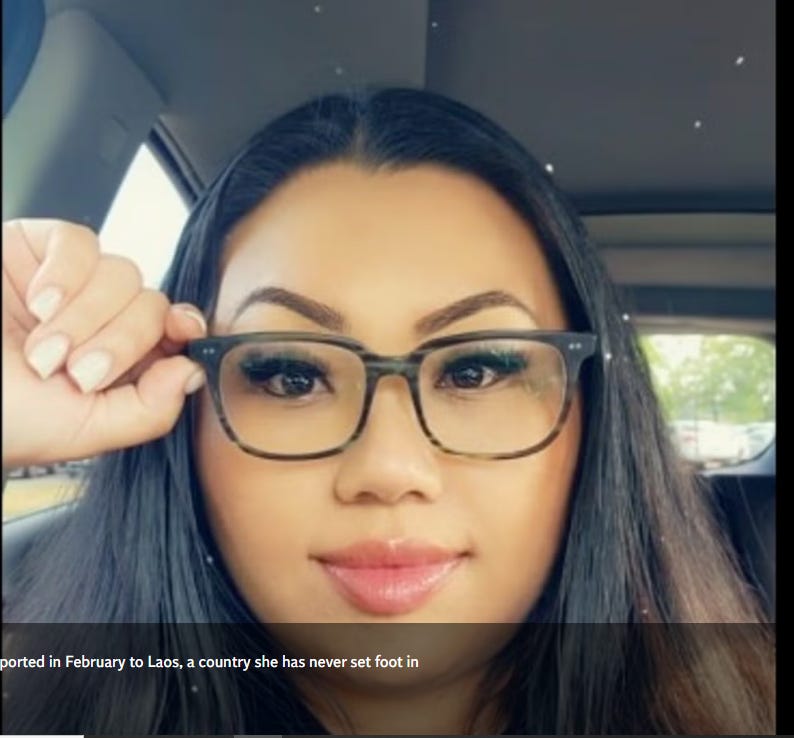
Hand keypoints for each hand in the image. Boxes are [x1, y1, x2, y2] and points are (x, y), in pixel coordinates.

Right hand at [2, 219, 206, 467]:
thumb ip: (148, 410)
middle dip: (120, 341)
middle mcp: (102, 321)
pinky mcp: (36, 250)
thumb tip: (194, 372)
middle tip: (75, 371)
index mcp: (120, 363)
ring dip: (85, 316)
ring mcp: (72, 285)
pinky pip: (80, 242)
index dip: (185, 328)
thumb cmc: (0, 416)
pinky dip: (67, 273)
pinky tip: (38, 302)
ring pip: (123, 274)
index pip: (175, 332)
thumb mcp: (82, 430)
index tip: (183, 333)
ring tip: (42, 350)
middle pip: (152, 305)